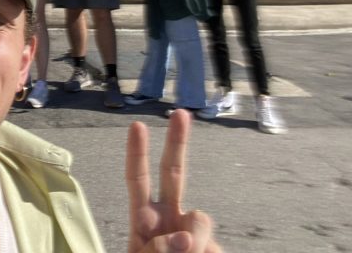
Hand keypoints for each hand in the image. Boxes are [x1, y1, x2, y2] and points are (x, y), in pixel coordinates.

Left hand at [127, 110, 220, 252]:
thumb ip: (157, 249)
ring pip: (200, 219)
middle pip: (174, 173)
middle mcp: (170, 220)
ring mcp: (194, 234)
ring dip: (194, 240)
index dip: (137, 155)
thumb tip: (185, 237)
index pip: (138, 182)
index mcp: (144, 221)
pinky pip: (214, 248)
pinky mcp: (214, 248)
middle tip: (180, 113)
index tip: (137, 126)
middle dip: (178, 142)